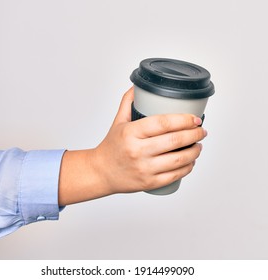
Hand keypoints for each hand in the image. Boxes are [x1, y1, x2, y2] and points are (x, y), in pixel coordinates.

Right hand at [58, 87, 206, 204]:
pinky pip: (175, 176)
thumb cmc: (111, 147)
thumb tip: (139, 85)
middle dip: (195, 134)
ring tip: (199, 145)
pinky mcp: (149, 183)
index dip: (184, 119)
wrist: (101, 172)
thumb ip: (128, 102)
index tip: (195, 119)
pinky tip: (191, 162)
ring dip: (195, 151)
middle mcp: (137, 151)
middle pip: (175, 140)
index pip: (163, 123)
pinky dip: (188, 168)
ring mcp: (144, 168)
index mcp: (130, 133)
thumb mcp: (118, 122)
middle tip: (201, 131)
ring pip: (179, 160)